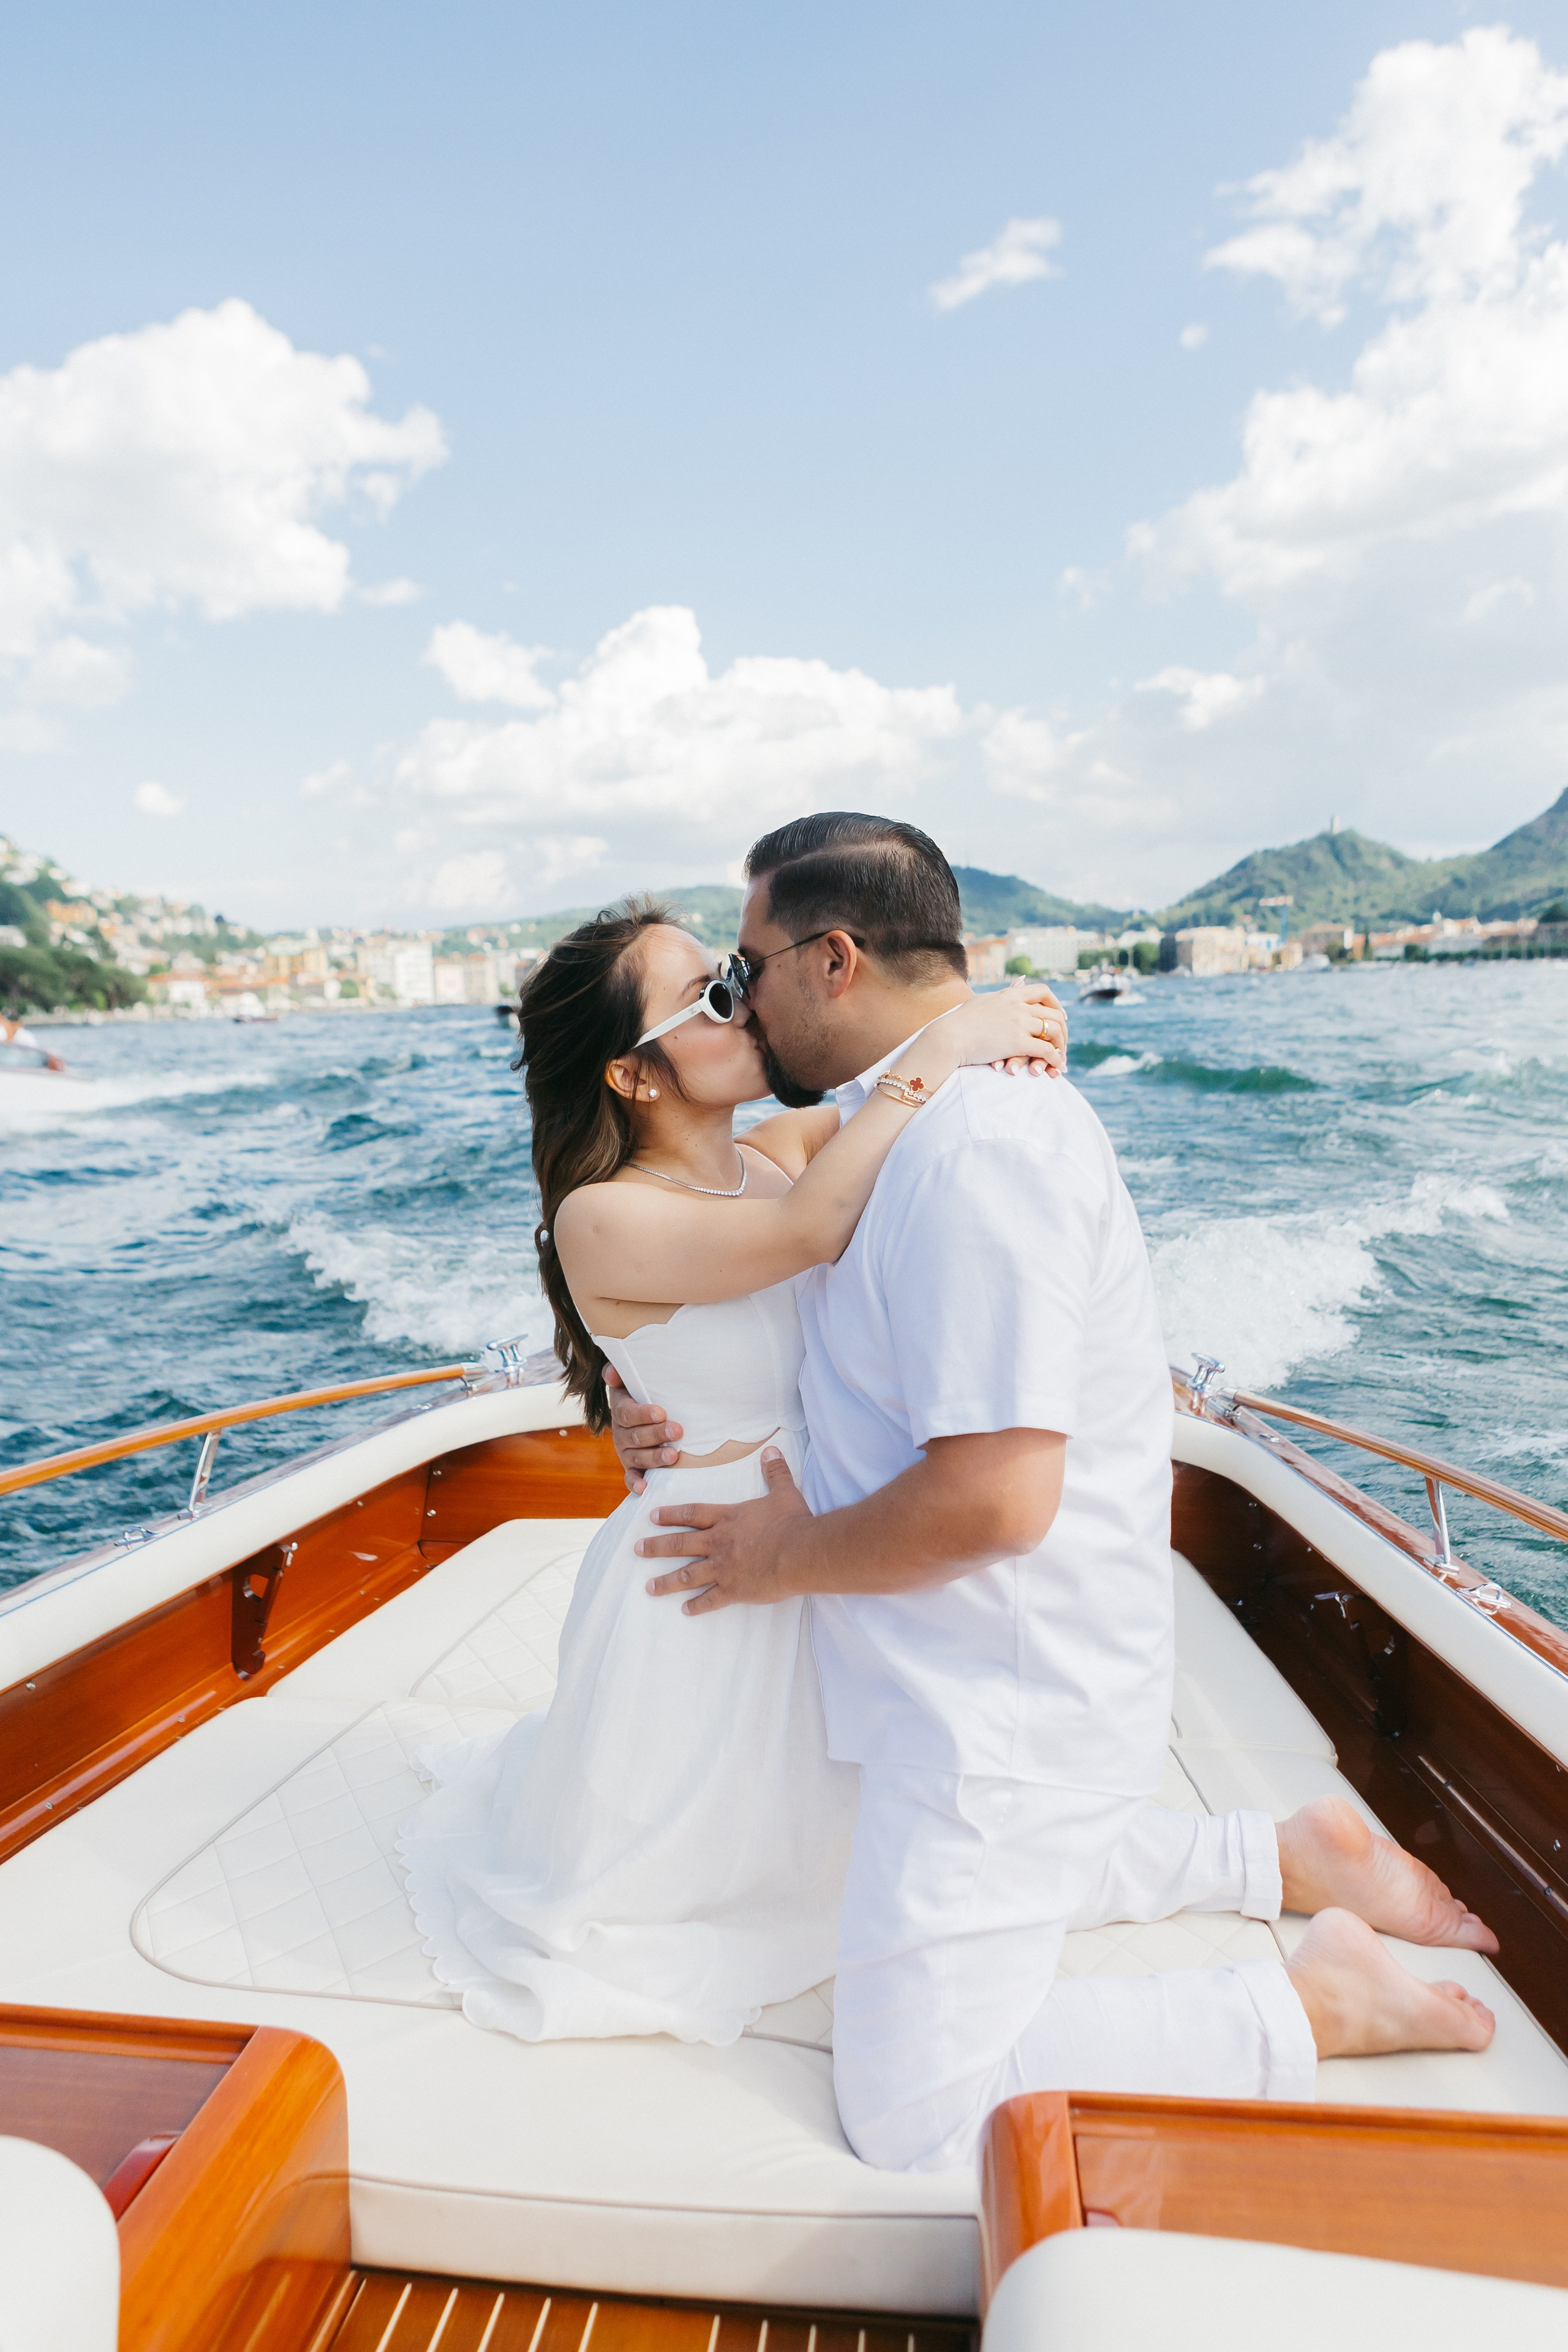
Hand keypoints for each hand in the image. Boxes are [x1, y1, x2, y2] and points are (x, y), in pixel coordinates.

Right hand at [604, 1361, 683, 1494]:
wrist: (646, 1417)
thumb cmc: (646, 1396)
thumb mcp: (633, 1383)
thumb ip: (621, 1376)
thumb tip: (611, 1370)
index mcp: (621, 1411)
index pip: (627, 1413)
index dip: (643, 1414)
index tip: (661, 1412)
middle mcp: (621, 1433)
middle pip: (636, 1436)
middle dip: (657, 1434)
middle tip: (677, 1431)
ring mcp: (626, 1452)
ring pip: (637, 1456)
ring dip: (654, 1457)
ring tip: (673, 1456)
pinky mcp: (633, 1468)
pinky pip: (630, 1477)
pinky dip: (635, 1483)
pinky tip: (644, 1488)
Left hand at [637, 1447, 810, 1612]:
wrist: (799, 1552)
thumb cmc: (792, 1522)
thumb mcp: (784, 1492)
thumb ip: (775, 1472)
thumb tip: (771, 1450)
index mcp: (727, 1519)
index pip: (692, 1514)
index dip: (671, 1514)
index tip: (652, 1517)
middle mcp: (718, 1542)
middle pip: (680, 1544)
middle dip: (656, 1547)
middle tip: (637, 1550)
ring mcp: (723, 1568)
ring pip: (687, 1575)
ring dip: (666, 1582)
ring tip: (649, 1587)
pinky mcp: (733, 1590)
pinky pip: (710, 1600)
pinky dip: (697, 1606)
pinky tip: (685, 1611)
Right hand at [933, 981, 1066, 1079]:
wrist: (948, 1036)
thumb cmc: (959, 1022)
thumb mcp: (984, 1000)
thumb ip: (1004, 994)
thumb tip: (1018, 984)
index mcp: (1010, 995)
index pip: (1043, 991)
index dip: (1056, 1004)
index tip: (1060, 1015)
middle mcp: (1018, 1006)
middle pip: (1053, 1013)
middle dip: (1062, 1028)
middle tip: (1061, 1042)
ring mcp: (1019, 1023)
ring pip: (1054, 1030)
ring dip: (1061, 1045)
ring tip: (1059, 1057)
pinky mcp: (1017, 1042)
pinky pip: (1046, 1050)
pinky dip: (1055, 1059)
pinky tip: (1055, 1067)